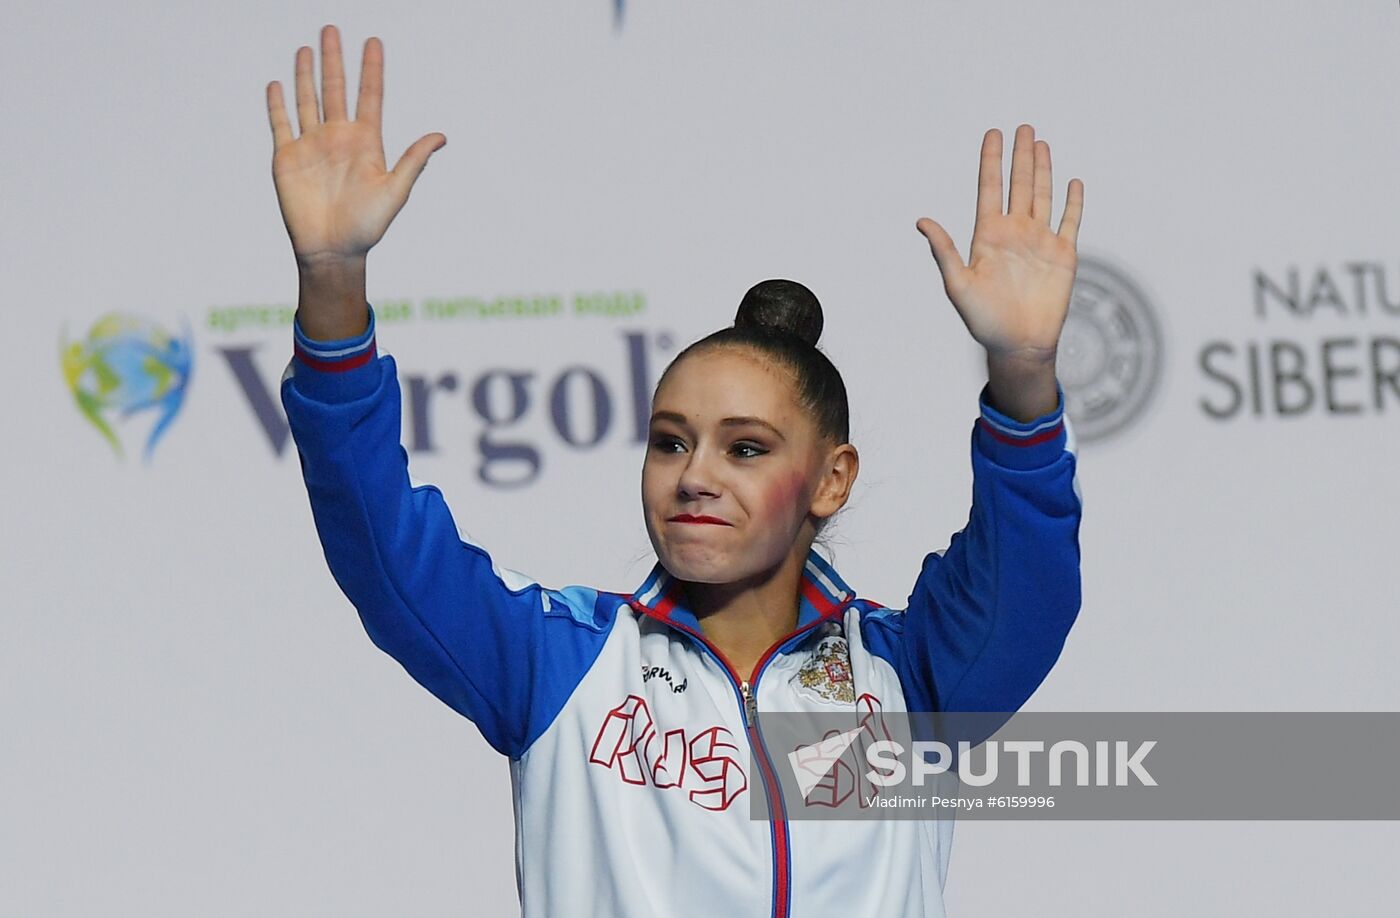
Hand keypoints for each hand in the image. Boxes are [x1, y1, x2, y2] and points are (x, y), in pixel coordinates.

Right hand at [265, 24, 444, 264]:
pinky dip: (278, 104)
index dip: (371, 69)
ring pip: (307, 100)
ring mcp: (311, 145)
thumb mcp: (395, 192)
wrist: (332, 250)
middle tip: (333, 29)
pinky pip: (281, 124)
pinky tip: (279, 83)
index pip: (369, 96)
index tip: (374, 42)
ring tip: (308, 47)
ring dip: (307, 74)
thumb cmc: (367, 227)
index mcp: (366, 143)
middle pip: (335, 89)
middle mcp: (338, 138)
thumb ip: (413, 161)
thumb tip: (441, 137)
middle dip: (334, 60)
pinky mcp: (287, 157)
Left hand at [915, 124, 1083, 365]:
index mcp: (988, 236)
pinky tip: (1073, 182)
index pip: (990, 189)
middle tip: (1023, 127)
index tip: (993, 134)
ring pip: (1043, 196)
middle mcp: (1014, 233)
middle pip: (1019, 185)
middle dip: (1020, 156)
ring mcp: (1039, 242)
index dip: (991, 161)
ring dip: (1043, 170)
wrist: (1018, 344)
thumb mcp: (958, 285)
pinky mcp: (1063, 255)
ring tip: (1041, 143)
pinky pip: (1070, 222)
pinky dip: (1073, 202)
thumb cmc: (984, 321)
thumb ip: (943, 251)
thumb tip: (921, 221)